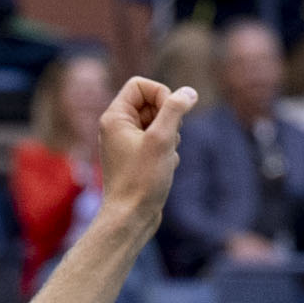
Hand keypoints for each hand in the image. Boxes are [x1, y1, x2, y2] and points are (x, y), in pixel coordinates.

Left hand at [93, 75, 184, 224]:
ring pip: (159, 123)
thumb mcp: (162, 139)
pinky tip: (164, 168)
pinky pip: (160, 141)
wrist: (130, 218)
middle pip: (152, 102)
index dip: (161, 93)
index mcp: (115, 117)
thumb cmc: (141, 180)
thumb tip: (189, 92)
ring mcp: (127, 143)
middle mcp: (117, 127)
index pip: (140, 85)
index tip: (170, 114)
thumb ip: (175, 110)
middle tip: (168, 139)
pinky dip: (168, 151)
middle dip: (168, 118)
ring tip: (164, 156)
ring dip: (171, 136)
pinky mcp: (138, 158)